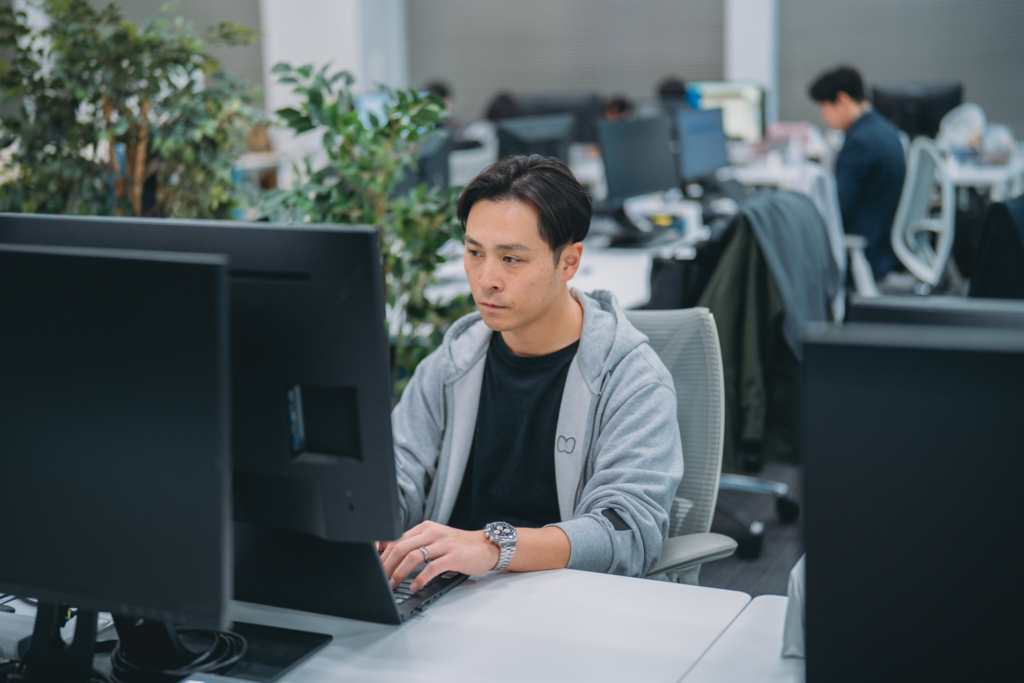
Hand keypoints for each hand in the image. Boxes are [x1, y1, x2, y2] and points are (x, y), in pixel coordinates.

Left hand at [380, 521, 500, 590]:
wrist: (485, 546)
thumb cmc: (459, 546)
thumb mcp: (435, 539)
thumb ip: (416, 544)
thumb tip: (391, 555)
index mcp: (425, 528)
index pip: (397, 538)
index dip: (382, 553)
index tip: (373, 564)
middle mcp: (432, 533)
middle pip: (401, 547)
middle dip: (387, 565)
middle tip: (380, 578)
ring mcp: (443, 544)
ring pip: (413, 556)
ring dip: (400, 572)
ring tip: (393, 584)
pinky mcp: (453, 556)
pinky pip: (432, 567)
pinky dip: (420, 578)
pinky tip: (415, 586)